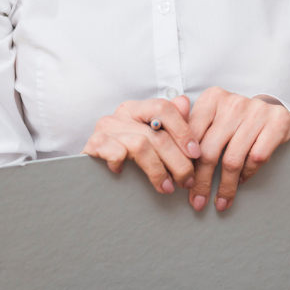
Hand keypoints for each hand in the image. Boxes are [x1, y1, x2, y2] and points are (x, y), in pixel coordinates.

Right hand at [82, 95, 200, 194]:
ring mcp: (105, 128)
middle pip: (157, 133)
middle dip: (178, 161)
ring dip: (159, 170)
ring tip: (168, 188)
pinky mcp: (92, 144)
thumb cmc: (130, 157)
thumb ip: (172, 123)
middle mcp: (121, 114)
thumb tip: (185, 102)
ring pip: (141, 145)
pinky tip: (127, 175)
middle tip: (187, 181)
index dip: (184, 131)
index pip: (164, 108)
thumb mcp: (154, 139)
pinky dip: (125, 164)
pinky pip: (115, 152)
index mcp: (139, 109)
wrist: (92, 177)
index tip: (196, 154)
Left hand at [186, 87, 289, 211]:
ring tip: (221, 201)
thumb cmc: (235, 119)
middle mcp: (233, 103)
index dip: (185, 165)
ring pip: (233, 159)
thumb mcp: (211, 116)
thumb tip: (167, 155)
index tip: (182, 185)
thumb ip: (189, 129)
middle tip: (198, 202)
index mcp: (212, 99)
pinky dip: (247, 174)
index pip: (191, 137)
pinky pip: (256, 158)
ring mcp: (257, 111)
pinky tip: (241, 181)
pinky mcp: (277, 122)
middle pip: (209, 151)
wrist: (273, 108)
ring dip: (226, 186)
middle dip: (202, 182)